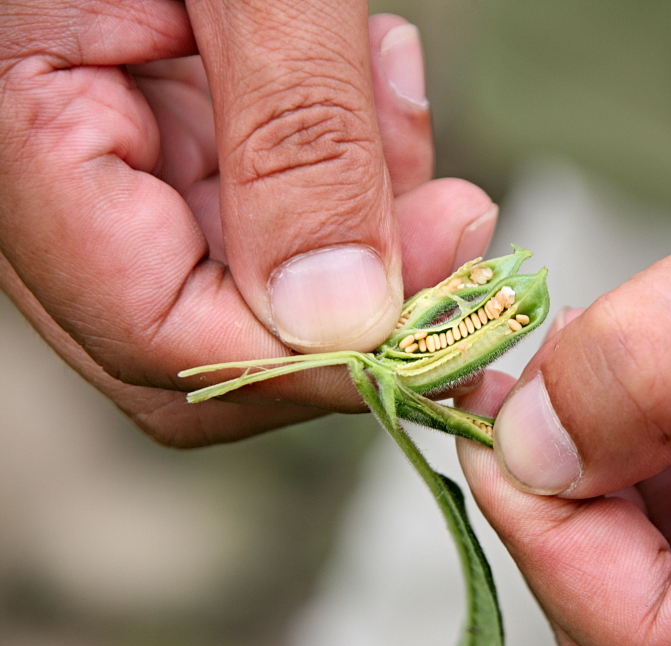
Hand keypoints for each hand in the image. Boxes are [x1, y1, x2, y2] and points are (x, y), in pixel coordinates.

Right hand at [0, 3, 496, 445]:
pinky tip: (372, 84)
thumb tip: (338, 313)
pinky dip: (344, 168)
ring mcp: (119, 160)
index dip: (302, 361)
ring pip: (252, 282)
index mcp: (22, 134)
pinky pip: (267, 208)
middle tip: (452, 229)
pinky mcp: (175, 134)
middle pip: (201, 343)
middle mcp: (60, 173)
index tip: (433, 327)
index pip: (151, 335)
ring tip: (395, 96)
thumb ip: (295, 136)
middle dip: (348, 304)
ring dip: (362, 223)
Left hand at [459, 36, 670, 645]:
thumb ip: (658, 365)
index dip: (552, 539)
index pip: (669, 642)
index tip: (500, 433)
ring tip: (621, 373)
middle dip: (578, 518)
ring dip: (617, 491)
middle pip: (666, 637)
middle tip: (540, 404)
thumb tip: (532, 447)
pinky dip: (668, 477)